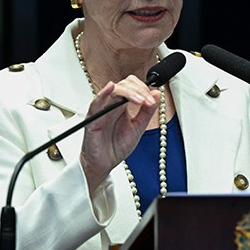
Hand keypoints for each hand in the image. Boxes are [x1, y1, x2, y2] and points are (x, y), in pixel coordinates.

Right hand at [79, 77, 159, 192]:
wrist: (104, 164)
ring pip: (113, 91)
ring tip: (140, 100)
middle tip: (148, 101)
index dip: (143, 89)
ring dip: (128, 93)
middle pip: (124, 85)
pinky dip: (102, 94)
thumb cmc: (116, 146)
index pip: (132, 86)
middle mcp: (111, 105)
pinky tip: (111, 87)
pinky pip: (95, 103)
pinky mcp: (93, 119)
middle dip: (139, 90)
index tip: (153, 99)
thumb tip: (157, 94)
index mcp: (122, 105)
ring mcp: (102, 110)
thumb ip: (147, 112)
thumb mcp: (138, 128)